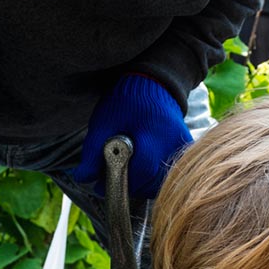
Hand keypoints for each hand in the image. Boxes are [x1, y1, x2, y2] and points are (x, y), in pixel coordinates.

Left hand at [73, 74, 191, 197]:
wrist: (151, 82)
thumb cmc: (125, 101)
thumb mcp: (103, 123)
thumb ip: (92, 152)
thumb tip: (82, 178)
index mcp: (153, 131)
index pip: (143, 169)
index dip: (121, 181)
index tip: (101, 186)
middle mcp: (173, 140)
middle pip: (154, 180)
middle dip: (131, 185)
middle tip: (112, 177)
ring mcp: (182, 145)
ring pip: (163, 179)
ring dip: (143, 183)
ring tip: (127, 172)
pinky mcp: (185, 147)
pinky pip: (170, 171)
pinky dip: (154, 176)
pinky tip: (141, 167)